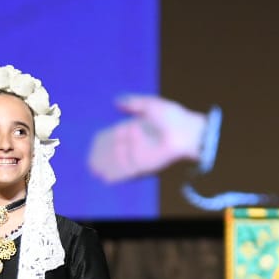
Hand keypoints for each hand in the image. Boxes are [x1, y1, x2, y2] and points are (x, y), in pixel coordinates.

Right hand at [88, 95, 206, 182]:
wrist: (188, 133)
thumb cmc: (173, 117)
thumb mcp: (151, 104)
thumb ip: (133, 102)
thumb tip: (115, 101)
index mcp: (136, 127)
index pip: (115, 134)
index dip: (104, 139)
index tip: (94, 141)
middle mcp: (135, 143)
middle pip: (113, 150)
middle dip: (101, 155)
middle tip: (90, 159)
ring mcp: (138, 155)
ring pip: (117, 162)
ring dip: (106, 166)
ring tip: (93, 169)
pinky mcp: (144, 165)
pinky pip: (126, 172)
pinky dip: (116, 175)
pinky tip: (105, 178)